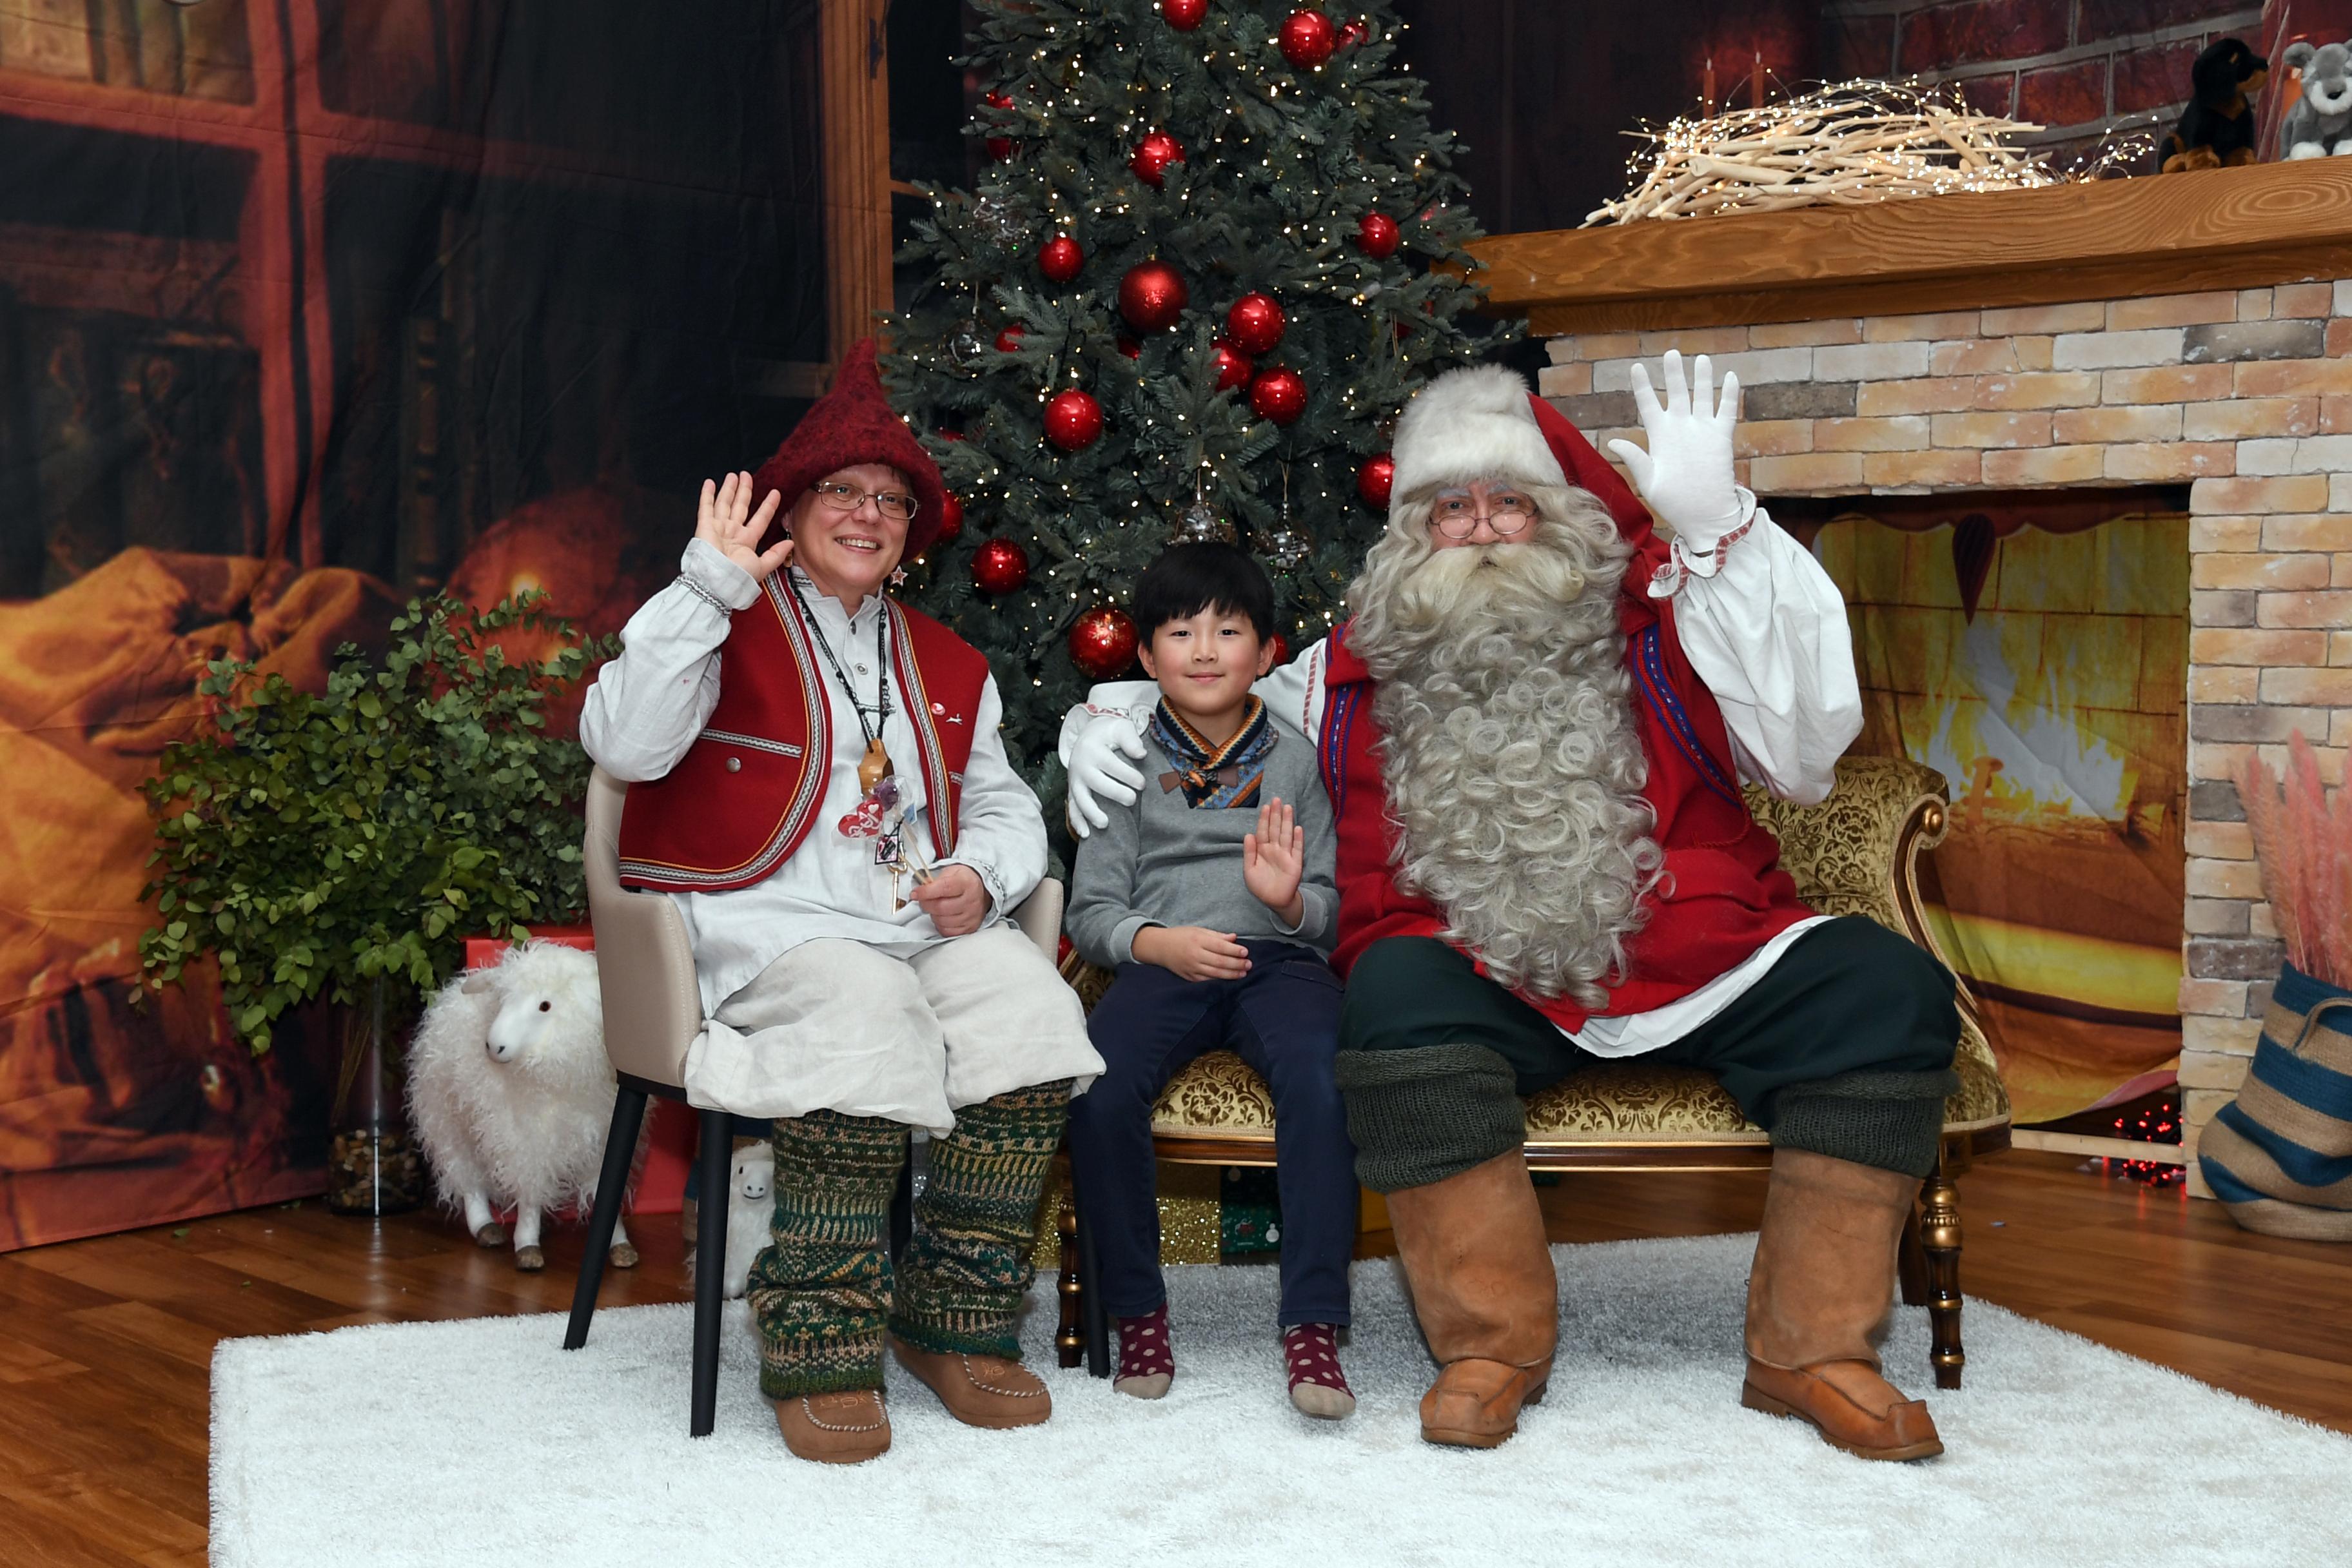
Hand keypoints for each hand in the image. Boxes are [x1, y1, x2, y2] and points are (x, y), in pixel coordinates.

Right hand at [696, 471, 791, 581]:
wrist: (717, 581)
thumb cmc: (738, 577)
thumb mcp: (763, 566)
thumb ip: (776, 554)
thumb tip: (791, 543)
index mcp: (747, 541)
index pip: (760, 518)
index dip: (768, 506)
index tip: (775, 493)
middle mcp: (733, 532)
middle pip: (740, 506)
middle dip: (744, 491)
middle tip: (747, 476)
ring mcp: (718, 528)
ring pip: (725, 503)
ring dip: (729, 489)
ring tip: (733, 475)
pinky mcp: (705, 526)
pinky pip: (706, 507)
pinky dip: (707, 495)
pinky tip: (710, 483)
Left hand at [911, 864, 990, 936]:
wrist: (981, 891)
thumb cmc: (963, 881)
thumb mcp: (951, 872)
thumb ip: (934, 880)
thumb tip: (919, 891)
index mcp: (966, 883)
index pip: (943, 888)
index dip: (926, 892)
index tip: (915, 893)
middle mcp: (971, 900)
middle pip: (940, 907)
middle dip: (926, 904)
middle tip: (924, 900)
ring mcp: (971, 916)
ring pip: (942, 921)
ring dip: (933, 915)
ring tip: (937, 907)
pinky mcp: (970, 928)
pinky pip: (947, 931)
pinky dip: (940, 925)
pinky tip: (943, 917)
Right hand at [1061, 712, 1149, 836]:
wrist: (1088, 734)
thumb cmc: (1109, 732)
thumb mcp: (1120, 727)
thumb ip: (1130, 739)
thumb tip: (1141, 754)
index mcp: (1092, 749)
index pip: (1110, 764)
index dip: (1127, 775)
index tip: (1142, 784)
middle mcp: (1080, 765)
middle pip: (1096, 783)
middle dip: (1114, 793)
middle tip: (1132, 800)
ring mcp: (1075, 780)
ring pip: (1080, 799)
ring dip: (1091, 813)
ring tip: (1105, 824)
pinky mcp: (1073, 790)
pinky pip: (1072, 808)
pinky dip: (1077, 822)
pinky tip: (1086, 834)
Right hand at [1132, 925, 1251, 981]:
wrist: (1160, 947)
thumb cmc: (1182, 936)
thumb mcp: (1198, 930)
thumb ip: (1217, 935)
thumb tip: (1234, 937)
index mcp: (1197, 940)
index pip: (1220, 946)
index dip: (1234, 950)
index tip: (1246, 951)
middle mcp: (1194, 954)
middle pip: (1219, 961)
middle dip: (1236, 964)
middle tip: (1249, 964)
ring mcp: (1191, 967)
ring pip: (1215, 973)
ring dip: (1231, 974)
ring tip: (1243, 973)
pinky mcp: (1189, 977)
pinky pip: (1207, 980)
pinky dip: (1219, 980)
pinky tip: (1229, 979)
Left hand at [1241, 797, 1305, 926]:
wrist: (1274, 901)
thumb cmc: (1260, 885)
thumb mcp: (1249, 870)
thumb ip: (1249, 852)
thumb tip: (1248, 834)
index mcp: (1262, 850)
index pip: (1263, 831)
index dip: (1264, 819)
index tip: (1265, 807)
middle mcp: (1275, 849)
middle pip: (1275, 829)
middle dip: (1276, 815)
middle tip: (1276, 799)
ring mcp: (1286, 855)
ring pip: (1286, 835)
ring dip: (1287, 822)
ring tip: (1288, 808)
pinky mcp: (1296, 863)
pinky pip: (1297, 849)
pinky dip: (1298, 839)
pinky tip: (1298, 828)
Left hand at [1606, 350, 1744, 552]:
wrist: (1703, 516)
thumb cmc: (1673, 502)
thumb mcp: (1649, 481)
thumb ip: (1635, 458)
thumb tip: (1613, 440)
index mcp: (1659, 436)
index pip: (1649, 405)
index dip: (1643, 386)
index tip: (1637, 367)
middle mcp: (1680, 428)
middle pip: (1676, 393)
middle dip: (1674, 373)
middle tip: (1671, 352)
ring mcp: (1701, 431)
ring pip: (1702, 397)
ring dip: (1702, 378)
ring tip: (1701, 358)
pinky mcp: (1721, 437)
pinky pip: (1726, 411)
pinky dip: (1728, 395)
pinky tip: (1729, 376)